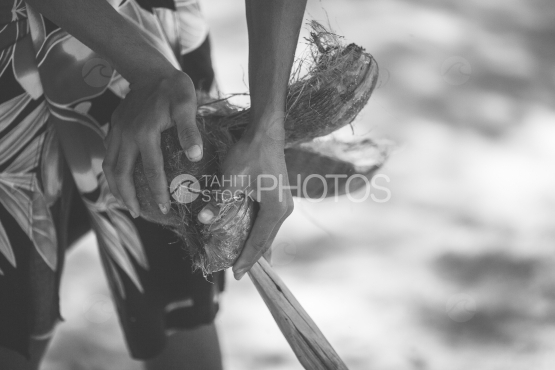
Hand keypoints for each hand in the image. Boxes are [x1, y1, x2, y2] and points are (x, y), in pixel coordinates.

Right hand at [103, 68, 201, 216]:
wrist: (150, 69)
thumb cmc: (173, 87)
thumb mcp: (187, 104)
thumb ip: (190, 130)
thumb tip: (196, 156)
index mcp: (144, 133)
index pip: (150, 171)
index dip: (156, 192)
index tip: (164, 209)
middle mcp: (126, 135)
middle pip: (120, 174)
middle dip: (128, 197)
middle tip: (138, 215)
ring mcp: (116, 131)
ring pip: (109, 166)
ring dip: (115, 187)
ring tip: (126, 203)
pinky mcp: (113, 127)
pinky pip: (108, 155)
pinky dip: (112, 172)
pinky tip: (120, 180)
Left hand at [198, 117, 293, 279]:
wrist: (265, 132)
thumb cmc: (250, 153)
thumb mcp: (231, 178)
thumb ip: (219, 200)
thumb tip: (204, 220)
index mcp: (275, 210)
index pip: (259, 242)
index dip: (247, 259)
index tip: (237, 275)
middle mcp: (283, 210)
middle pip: (267, 241)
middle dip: (252, 257)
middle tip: (238, 273)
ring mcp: (283, 204)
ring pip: (268, 233)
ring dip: (256, 246)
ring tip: (243, 261)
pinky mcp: (279, 197)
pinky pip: (268, 223)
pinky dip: (259, 234)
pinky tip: (251, 239)